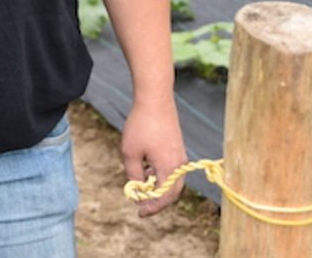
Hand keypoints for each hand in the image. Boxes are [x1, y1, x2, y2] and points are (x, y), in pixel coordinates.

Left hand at [121, 96, 187, 216]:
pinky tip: (146, 170)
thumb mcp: (130, 152)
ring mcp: (180, 155)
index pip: (163, 197)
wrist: (155, 99)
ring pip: (173, 181)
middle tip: (141, 204)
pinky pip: (172, 169)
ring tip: (141, 187)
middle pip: (171, 192)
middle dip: (157, 201)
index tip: (139, 212)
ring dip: (159, 187)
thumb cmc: (141, 125)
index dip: (152, 207)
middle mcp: (179, 164)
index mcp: (169, 168)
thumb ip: (133, 174)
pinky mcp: (178, 147)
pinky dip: (161, 175)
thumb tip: (137, 187)